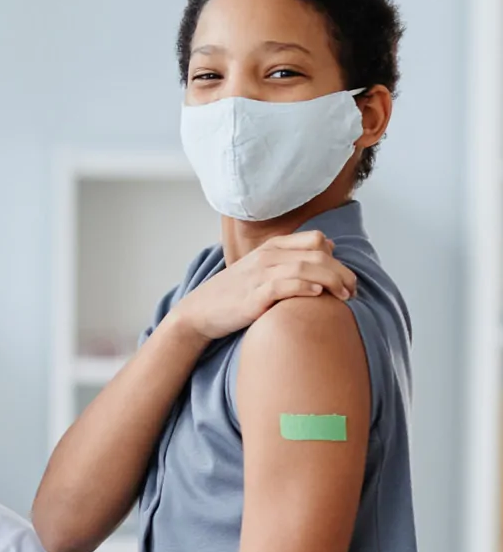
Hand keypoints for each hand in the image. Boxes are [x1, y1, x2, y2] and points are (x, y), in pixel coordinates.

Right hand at [171, 232, 355, 341]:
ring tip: (344, 295)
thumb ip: (290, 259)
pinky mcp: (253, 296)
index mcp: (270, 248)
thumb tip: (328, 248)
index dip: (336, 257)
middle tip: (352, 290)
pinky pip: (285, 285)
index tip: (344, 277)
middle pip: (317, 253)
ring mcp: (258, 275)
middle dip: (342, 272)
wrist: (199, 312)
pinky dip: (305, 287)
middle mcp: (266, 257)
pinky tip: (317, 294)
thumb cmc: (233, 294)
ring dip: (332, 280)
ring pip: (306, 267)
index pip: (315, 239)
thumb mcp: (260, 270)